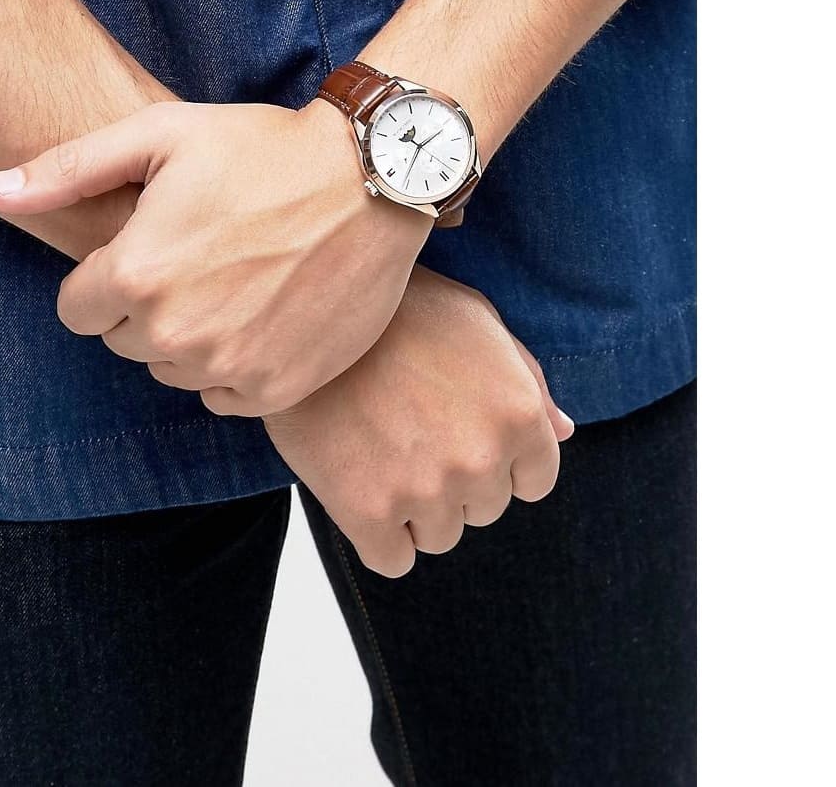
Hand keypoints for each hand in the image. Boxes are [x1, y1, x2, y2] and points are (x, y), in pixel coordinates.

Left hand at [0, 99, 431, 414]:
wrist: (372, 179)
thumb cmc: (264, 149)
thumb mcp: (162, 135)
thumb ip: (68, 169)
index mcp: (137, 275)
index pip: (78, 310)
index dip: (108, 276)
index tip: (148, 247)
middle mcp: (177, 334)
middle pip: (125, 341)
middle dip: (148, 304)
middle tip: (201, 254)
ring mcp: (231, 368)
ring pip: (174, 369)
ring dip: (191, 335)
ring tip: (237, 278)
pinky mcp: (278, 388)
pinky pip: (223, 394)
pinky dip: (233, 364)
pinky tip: (264, 313)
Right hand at [262, 267, 574, 577]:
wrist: (306, 317)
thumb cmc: (396, 309)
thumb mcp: (476, 320)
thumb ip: (526, 378)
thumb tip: (563, 432)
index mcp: (518, 413)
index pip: (534, 481)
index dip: (496, 459)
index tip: (456, 433)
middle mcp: (481, 458)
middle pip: (484, 510)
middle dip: (453, 479)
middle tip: (408, 431)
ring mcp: (426, 490)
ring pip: (439, 536)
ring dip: (414, 507)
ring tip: (379, 450)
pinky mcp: (368, 513)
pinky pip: (393, 559)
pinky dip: (377, 534)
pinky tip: (358, 485)